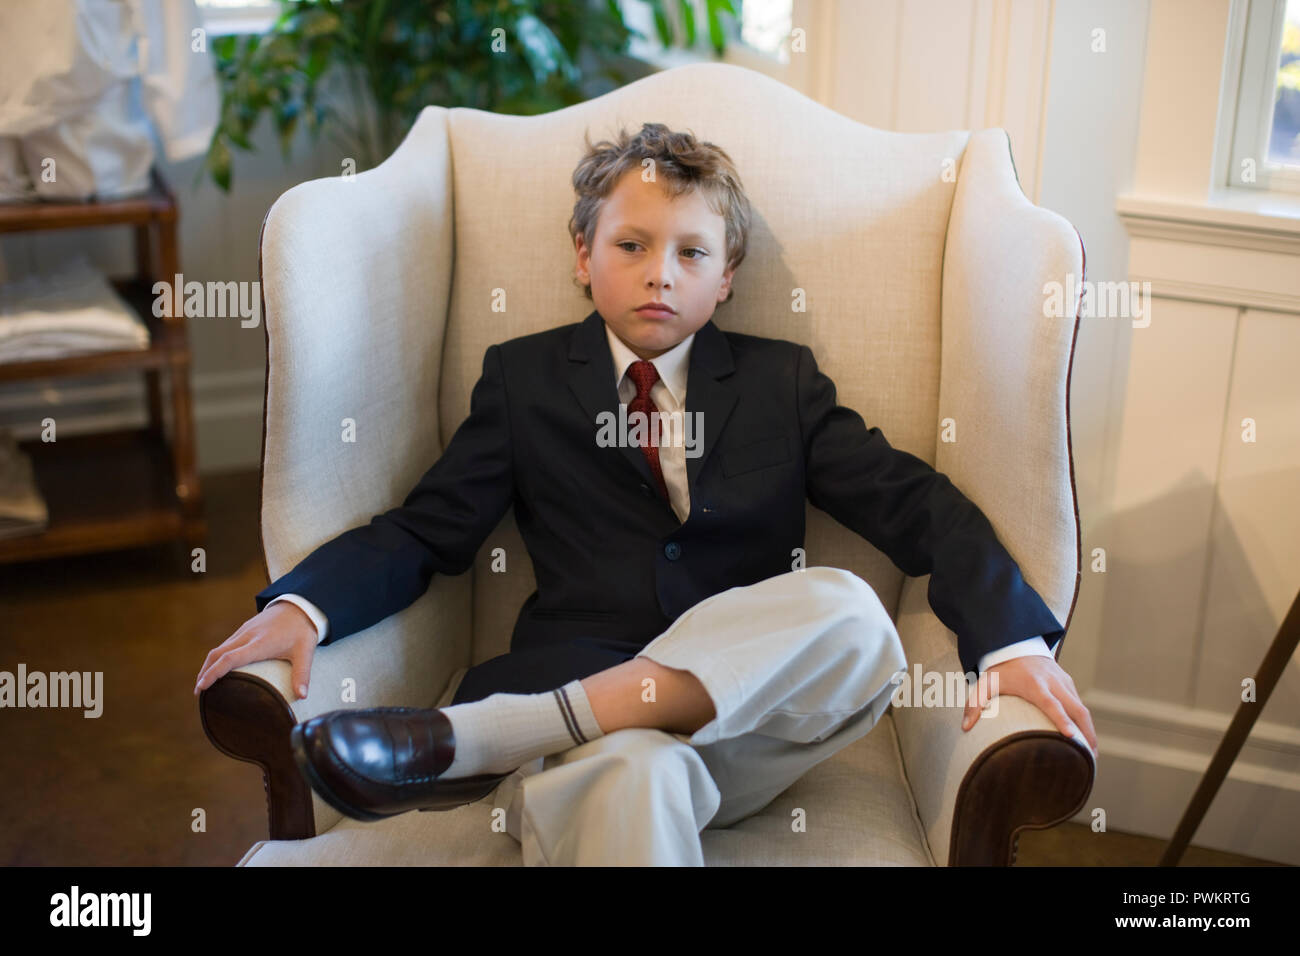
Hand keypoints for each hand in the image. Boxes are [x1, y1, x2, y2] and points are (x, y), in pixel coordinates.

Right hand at [195, 602, 318, 700]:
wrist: (300, 605)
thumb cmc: (302, 630)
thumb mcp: (306, 651)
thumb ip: (302, 674)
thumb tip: (303, 696)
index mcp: (260, 643)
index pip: (230, 659)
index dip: (214, 673)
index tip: (202, 687)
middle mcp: (247, 636)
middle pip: (217, 654)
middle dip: (204, 672)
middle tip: (198, 692)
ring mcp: (244, 631)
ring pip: (219, 648)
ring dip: (208, 665)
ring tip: (203, 683)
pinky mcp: (244, 629)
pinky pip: (226, 644)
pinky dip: (216, 657)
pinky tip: (217, 667)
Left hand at [961, 655, 1096, 756]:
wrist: (1016, 643)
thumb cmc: (1000, 669)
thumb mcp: (984, 683)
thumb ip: (974, 703)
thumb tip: (965, 726)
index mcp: (1034, 684)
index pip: (1051, 703)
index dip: (1061, 720)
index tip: (1070, 736)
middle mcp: (1053, 683)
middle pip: (1076, 709)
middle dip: (1086, 732)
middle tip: (1089, 758)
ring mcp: (1063, 682)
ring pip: (1082, 708)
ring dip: (1089, 730)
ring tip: (1090, 754)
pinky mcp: (1068, 683)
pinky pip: (1080, 704)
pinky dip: (1085, 721)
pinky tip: (1086, 738)